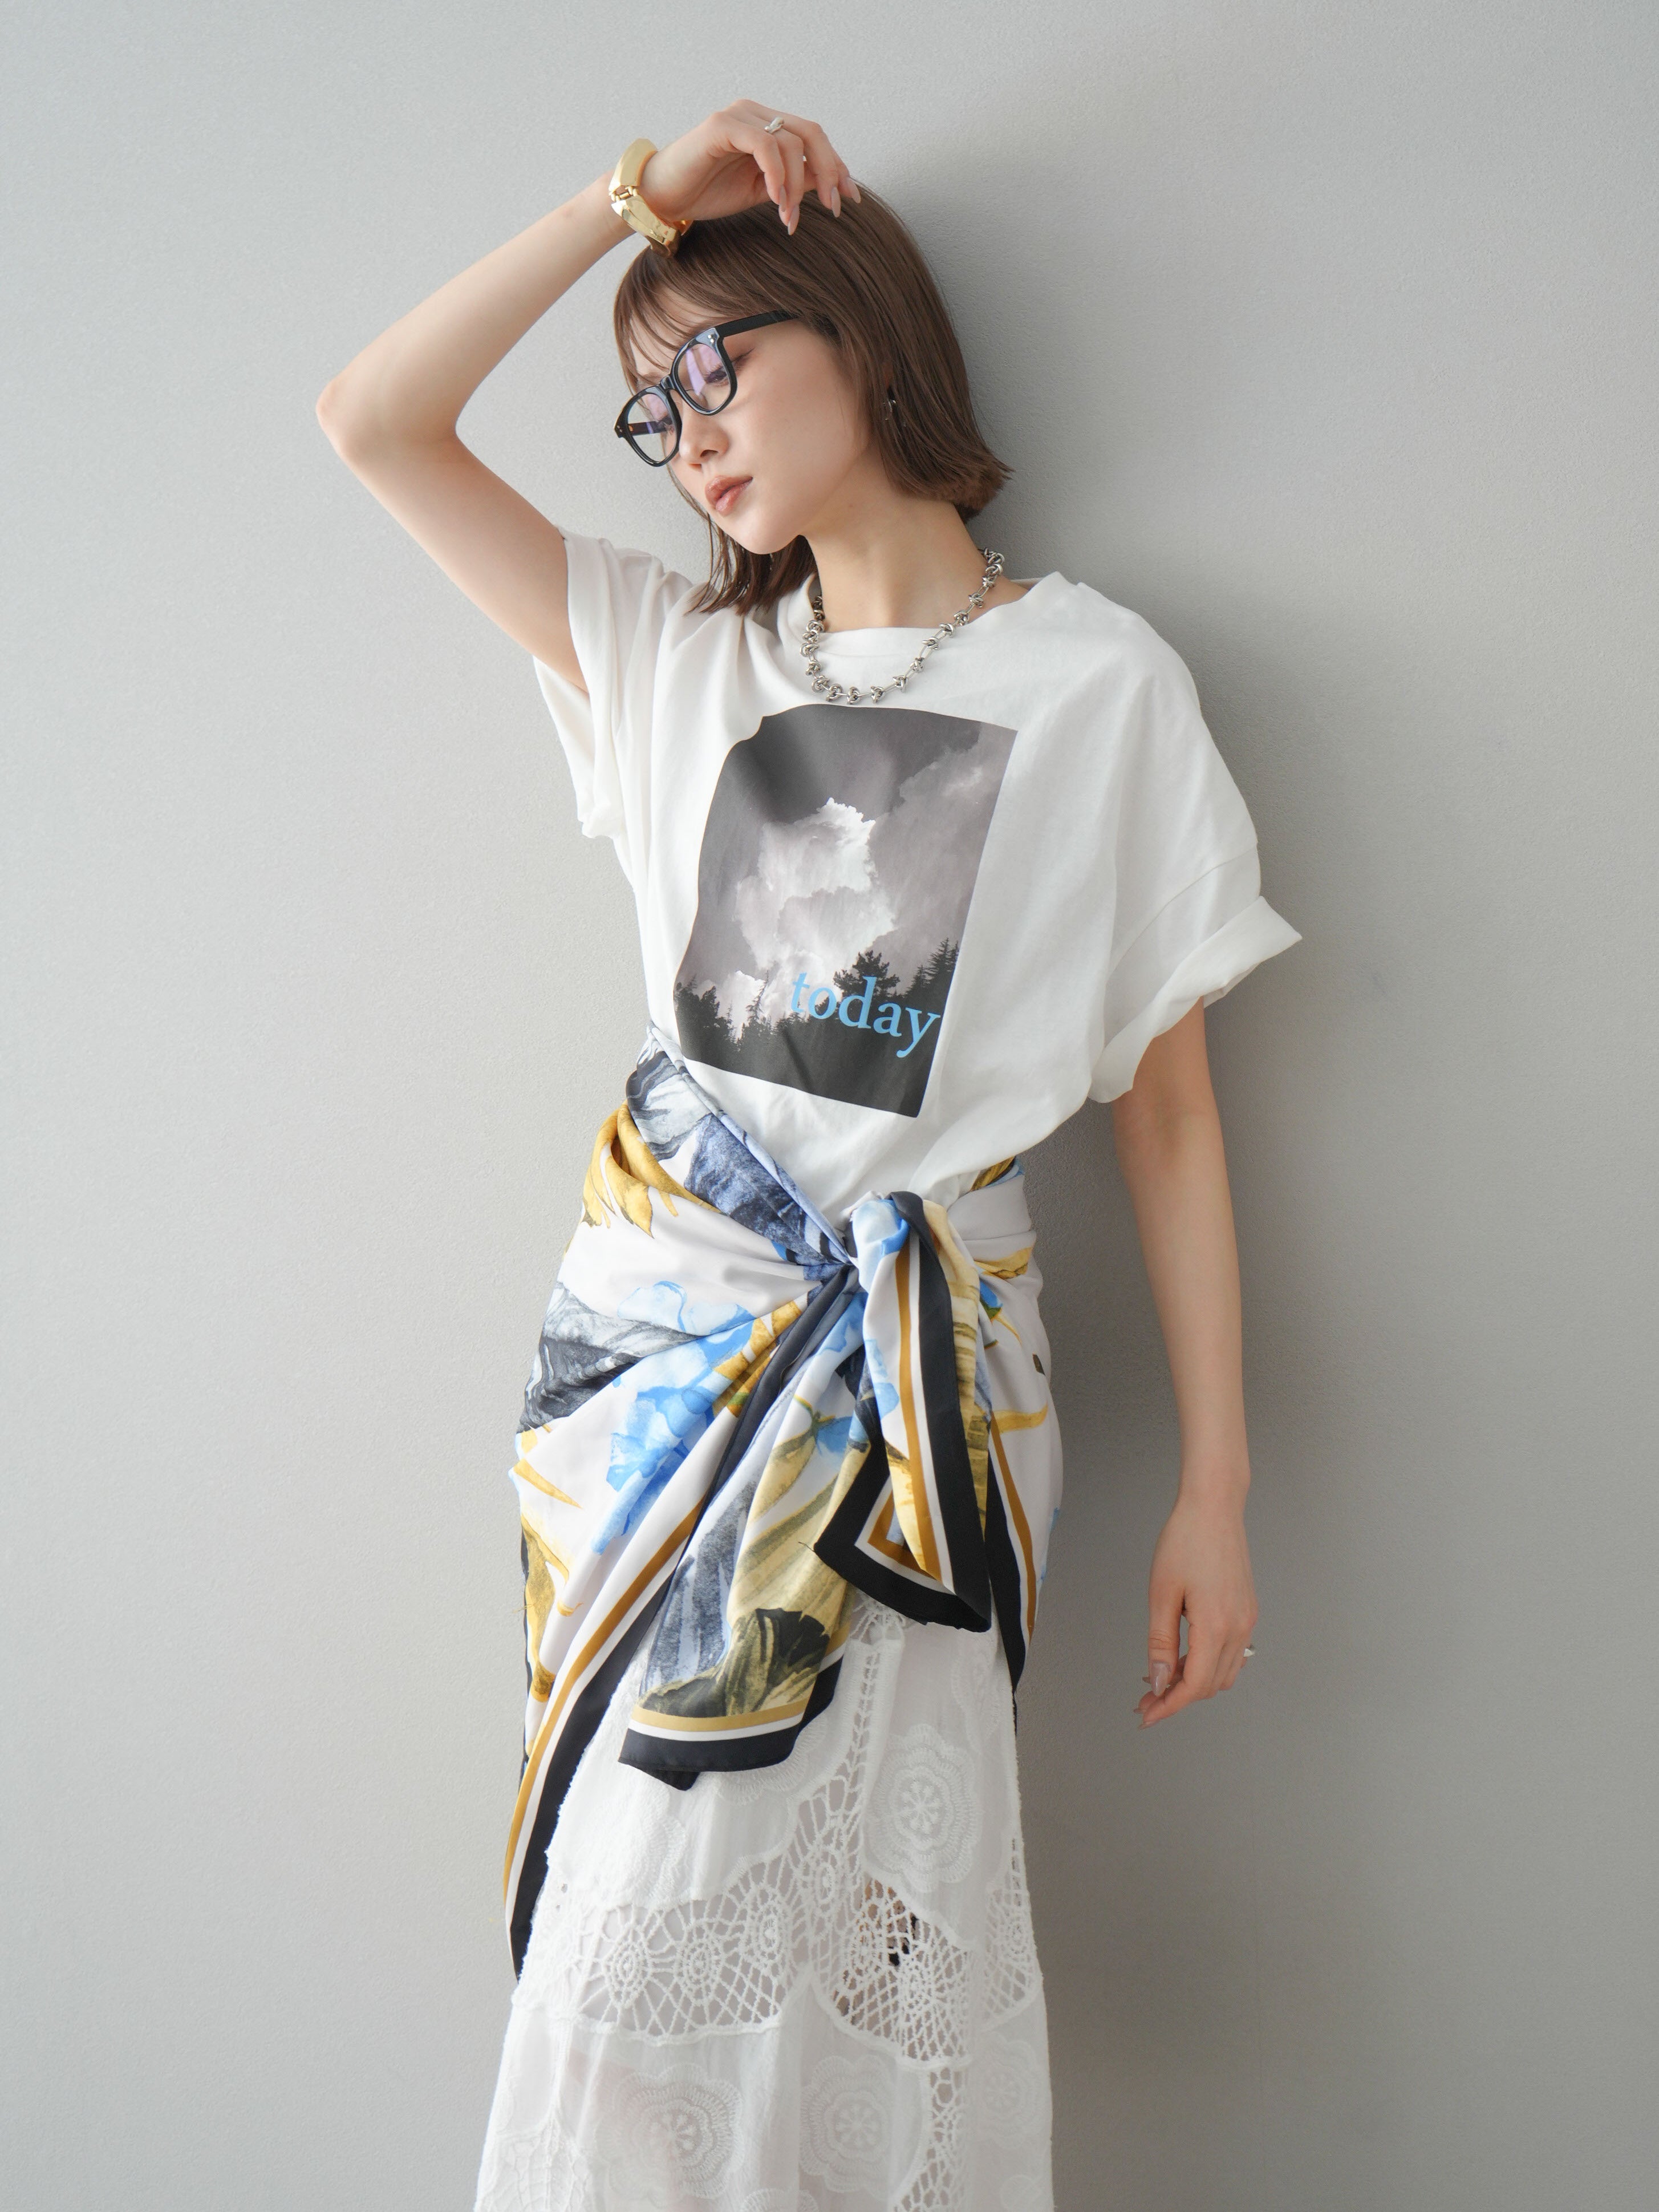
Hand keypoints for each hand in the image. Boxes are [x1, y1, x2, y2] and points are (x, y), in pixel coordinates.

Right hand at [636, 102, 859, 235]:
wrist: (664, 197)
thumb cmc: (707, 193)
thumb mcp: (762, 192)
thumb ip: (794, 183)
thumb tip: (829, 185)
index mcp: (767, 126)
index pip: (812, 138)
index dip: (836, 166)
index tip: (848, 198)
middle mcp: (756, 114)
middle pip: (810, 132)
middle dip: (828, 170)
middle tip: (833, 207)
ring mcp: (739, 116)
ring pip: (789, 142)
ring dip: (797, 185)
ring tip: (789, 218)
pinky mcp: (722, 125)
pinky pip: (763, 144)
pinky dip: (777, 173)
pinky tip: (777, 200)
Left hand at [1134, 1488, 1257, 1726]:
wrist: (1214, 1508)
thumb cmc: (1185, 1541)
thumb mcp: (1162, 1594)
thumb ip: (1161, 1643)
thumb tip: (1159, 1681)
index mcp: (1217, 1626)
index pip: (1195, 1685)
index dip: (1169, 1706)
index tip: (1146, 1714)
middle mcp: (1239, 1628)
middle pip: (1211, 1685)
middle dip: (1178, 1696)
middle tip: (1145, 1695)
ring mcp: (1247, 1620)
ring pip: (1224, 1673)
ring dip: (1194, 1681)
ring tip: (1161, 1676)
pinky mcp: (1247, 1611)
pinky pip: (1232, 1654)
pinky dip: (1208, 1664)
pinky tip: (1184, 1657)